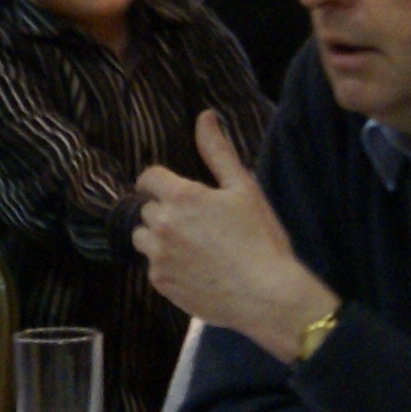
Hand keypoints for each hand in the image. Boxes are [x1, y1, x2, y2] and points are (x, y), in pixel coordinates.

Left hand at [133, 112, 331, 357]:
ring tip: (194, 247)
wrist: (266, 295)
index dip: (162, 182)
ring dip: (160, 238)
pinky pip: (153, 267)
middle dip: (165, 211)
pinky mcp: (160, 283)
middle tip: (198, 224)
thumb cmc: (260, 238)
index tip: (178, 191)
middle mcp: (162, 225)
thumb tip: (204, 116)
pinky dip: (168, 265)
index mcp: (180, 197)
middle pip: (146, 209)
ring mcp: (158, 257)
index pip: (148, 177)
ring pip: (144, 239)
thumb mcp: (244, 188)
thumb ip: (217, 151)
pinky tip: (196, 269)